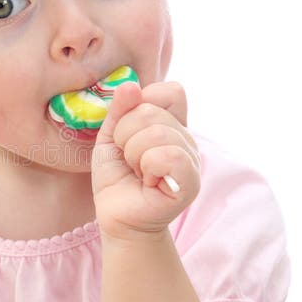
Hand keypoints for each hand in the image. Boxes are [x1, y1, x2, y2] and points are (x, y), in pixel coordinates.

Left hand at [91, 81, 199, 238]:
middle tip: (128, 159)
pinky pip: (170, 156)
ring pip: (157, 132)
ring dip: (133, 154)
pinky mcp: (190, 182)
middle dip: (125, 136)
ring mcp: (191, 159)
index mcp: (171, 123)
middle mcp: (185, 138)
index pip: (170, 90)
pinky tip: (147, 180)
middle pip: (151, 111)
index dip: (141, 104)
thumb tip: (130, 86)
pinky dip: (148, 166)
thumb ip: (119, 110)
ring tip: (136, 171)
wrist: (117, 216)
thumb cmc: (116, 177)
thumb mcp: (110, 137)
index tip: (126, 131)